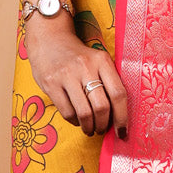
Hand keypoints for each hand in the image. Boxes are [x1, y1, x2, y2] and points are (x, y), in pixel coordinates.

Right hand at [24, 14, 128, 137]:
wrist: (49, 39)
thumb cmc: (78, 56)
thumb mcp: (97, 60)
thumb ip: (108, 81)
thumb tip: (117, 116)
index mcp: (102, 60)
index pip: (118, 93)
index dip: (122, 117)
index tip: (123, 132)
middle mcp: (85, 67)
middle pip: (102, 106)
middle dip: (104, 125)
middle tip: (102, 130)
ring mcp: (67, 75)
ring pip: (84, 113)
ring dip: (89, 127)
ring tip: (90, 129)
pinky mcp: (51, 84)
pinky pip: (67, 112)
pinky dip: (74, 122)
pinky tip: (76, 120)